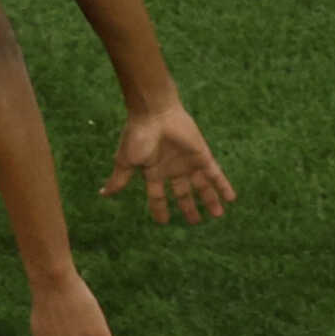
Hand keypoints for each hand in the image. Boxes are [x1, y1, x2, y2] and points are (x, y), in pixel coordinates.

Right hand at [102, 104, 236, 224]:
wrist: (155, 113)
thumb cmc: (138, 136)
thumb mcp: (126, 161)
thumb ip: (119, 179)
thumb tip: (103, 194)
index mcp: (154, 172)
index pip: (158, 196)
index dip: (160, 209)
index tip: (164, 222)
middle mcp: (173, 169)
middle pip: (183, 193)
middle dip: (189, 207)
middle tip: (196, 222)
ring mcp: (188, 163)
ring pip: (201, 186)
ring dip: (209, 200)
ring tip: (218, 214)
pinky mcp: (202, 155)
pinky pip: (215, 174)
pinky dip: (223, 186)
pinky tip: (231, 198)